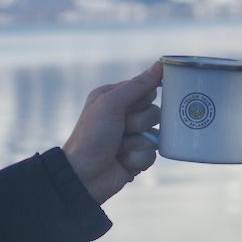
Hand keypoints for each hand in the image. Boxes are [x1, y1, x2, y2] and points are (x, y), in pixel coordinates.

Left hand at [62, 63, 162, 204]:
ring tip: (118, 149)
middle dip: (138, 124)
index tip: (129, 108)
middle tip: (120, 131)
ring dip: (136, 144)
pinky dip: (137, 159)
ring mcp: (132, 138)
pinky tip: (122, 162)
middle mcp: (124, 115)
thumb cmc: (91, 136)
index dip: (143, 101)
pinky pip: (153, 155)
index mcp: (115, 98)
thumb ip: (137, 86)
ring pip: (156, 135)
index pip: (147, 90)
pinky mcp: (137, 157)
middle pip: (155, 113)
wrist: (82, 176)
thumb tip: (160, 65)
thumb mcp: (110, 104)